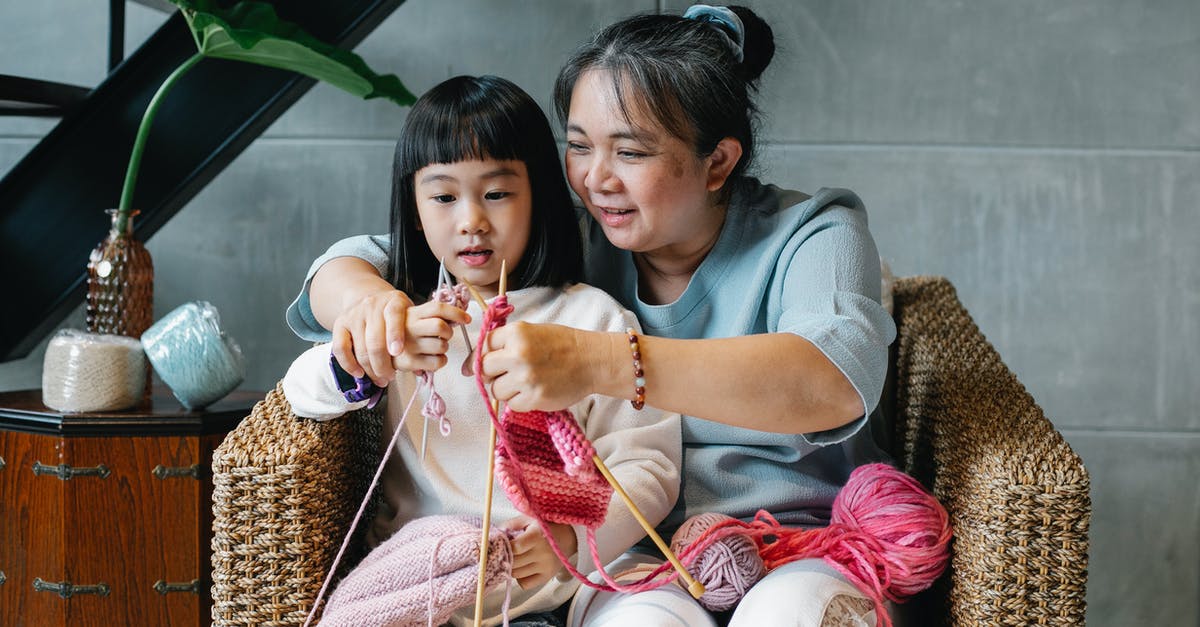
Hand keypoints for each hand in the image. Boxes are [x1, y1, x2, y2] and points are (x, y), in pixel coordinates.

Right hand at [331, 288, 412, 386]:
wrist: (368, 298)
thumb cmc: (395, 316)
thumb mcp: (409, 317)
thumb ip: (417, 339)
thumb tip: (421, 371)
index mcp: (394, 301)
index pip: (394, 315)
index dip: (395, 334)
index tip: (397, 352)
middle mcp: (372, 305)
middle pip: (375, 340)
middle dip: (383, 365)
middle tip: (390, 377)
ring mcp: (354, 314)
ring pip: (360, 348)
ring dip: (370, 369)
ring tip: (380, 379)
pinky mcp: (339, 323)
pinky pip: (340, 348)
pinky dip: (349, 365)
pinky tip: (359, 374)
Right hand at [389, 301, 470, 372]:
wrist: (379, 347)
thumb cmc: (404, 331)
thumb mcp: (414, 316)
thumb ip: (432, 315)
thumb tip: (460, 317)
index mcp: (412, 313)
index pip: (438, 308)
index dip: (456, 313)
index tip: (466, 319)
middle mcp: (408, 327)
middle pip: (440, 327)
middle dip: (448, 332)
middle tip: (444, 336)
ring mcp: (408, 345)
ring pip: (441, 345)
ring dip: (444, 347)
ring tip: (434, 347)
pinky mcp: (408, 362)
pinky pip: (438, 361)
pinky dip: (441, 360)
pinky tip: (433, 358)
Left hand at [480, 322, 601, 411]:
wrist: (592, 361)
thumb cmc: (561, 345)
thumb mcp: (531, 332)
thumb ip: (503, 343)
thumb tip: (469, 366)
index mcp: (516, 333)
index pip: (482, 346)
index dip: (481, 356)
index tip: (482, 364)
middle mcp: (518, 355)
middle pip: (483, 369)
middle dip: (491, 373)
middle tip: (507, 373)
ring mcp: (526, 378)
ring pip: (495, 390)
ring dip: (505, 389)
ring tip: (525, 381)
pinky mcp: (534, 398)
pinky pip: (511, 405)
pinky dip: (519, 401)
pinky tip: (533, 391)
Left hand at [502, 516, 577, 588]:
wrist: (567, 537)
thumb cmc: (544, 527)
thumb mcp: (528, 519)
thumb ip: (509, 525)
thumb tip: (493, 537)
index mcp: (537, 536)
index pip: (514, 548)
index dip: (505, 547)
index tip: (502, 544)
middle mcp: (542, 553)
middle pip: (514, 563)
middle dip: (506, 558)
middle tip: (506, 552)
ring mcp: (545, 566)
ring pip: (516, 575)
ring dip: (512, 568)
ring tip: (516, 558)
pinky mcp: (547, 577)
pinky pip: (524, 584)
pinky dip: (520, 578)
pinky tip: (524, 567)